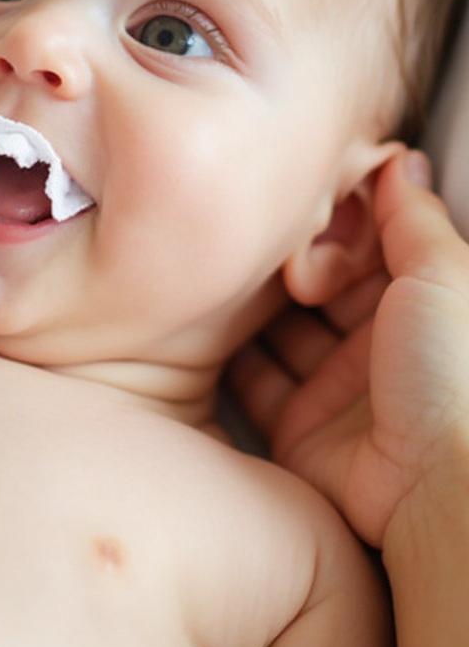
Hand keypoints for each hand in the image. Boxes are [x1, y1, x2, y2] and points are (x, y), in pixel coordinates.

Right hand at [228, 149, 468, 546]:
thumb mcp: (445, 274)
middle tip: (260, 244)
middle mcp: (377, 347)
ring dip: (250, 305)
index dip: (331, 226)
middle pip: (317, 288)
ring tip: (218, 270)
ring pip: (280, 331)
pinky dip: (228, 357)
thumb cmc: (457, 375)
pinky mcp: (298, 429)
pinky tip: (202, 322)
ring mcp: (335, 390)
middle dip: (287, 263)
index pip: (362, 249)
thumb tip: (399, 159)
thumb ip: (411, 215)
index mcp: (420, 306)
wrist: (442, 487)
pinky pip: (255, 383)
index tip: (301, 205)